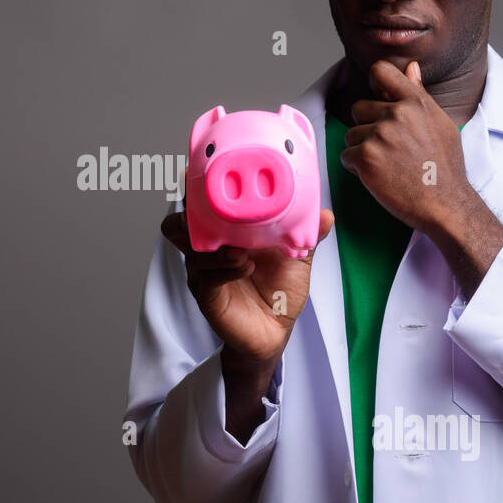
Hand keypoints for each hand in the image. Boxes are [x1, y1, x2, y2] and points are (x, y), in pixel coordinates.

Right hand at [160, 203, 334, 365]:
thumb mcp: (296, 257)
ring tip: (240, 250)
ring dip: (213, 245)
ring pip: (190, 249)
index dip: (193, 189)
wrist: (276, 331)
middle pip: (178, 225)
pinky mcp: (208, 296)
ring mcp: (204, 273)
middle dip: (189, 213)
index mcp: (224, 234)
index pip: (198, 206)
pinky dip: (225, 268)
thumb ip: (307, 234)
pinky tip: (245, 266)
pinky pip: (206, 277)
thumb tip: (325, 214)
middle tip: (210, 209)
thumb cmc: (279, 290)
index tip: (202, 172)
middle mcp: (208, 250)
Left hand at [341, 59, 476, 236]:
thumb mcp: (439, 123)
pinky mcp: (365, 157)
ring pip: (351, 134)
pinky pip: (346, 155)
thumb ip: (419, 94)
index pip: (381, 71)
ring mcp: (379, 135)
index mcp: (415, 102)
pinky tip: (378, 175)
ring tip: (386, 164)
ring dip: (361, 149)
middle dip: (366, 126)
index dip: (375, 85)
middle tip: (388, 148)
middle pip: (359, 108)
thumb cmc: (444, 166)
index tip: (378, 99)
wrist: (444, 203)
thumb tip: (411, 67)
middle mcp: (396, 114)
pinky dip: (356, 168)